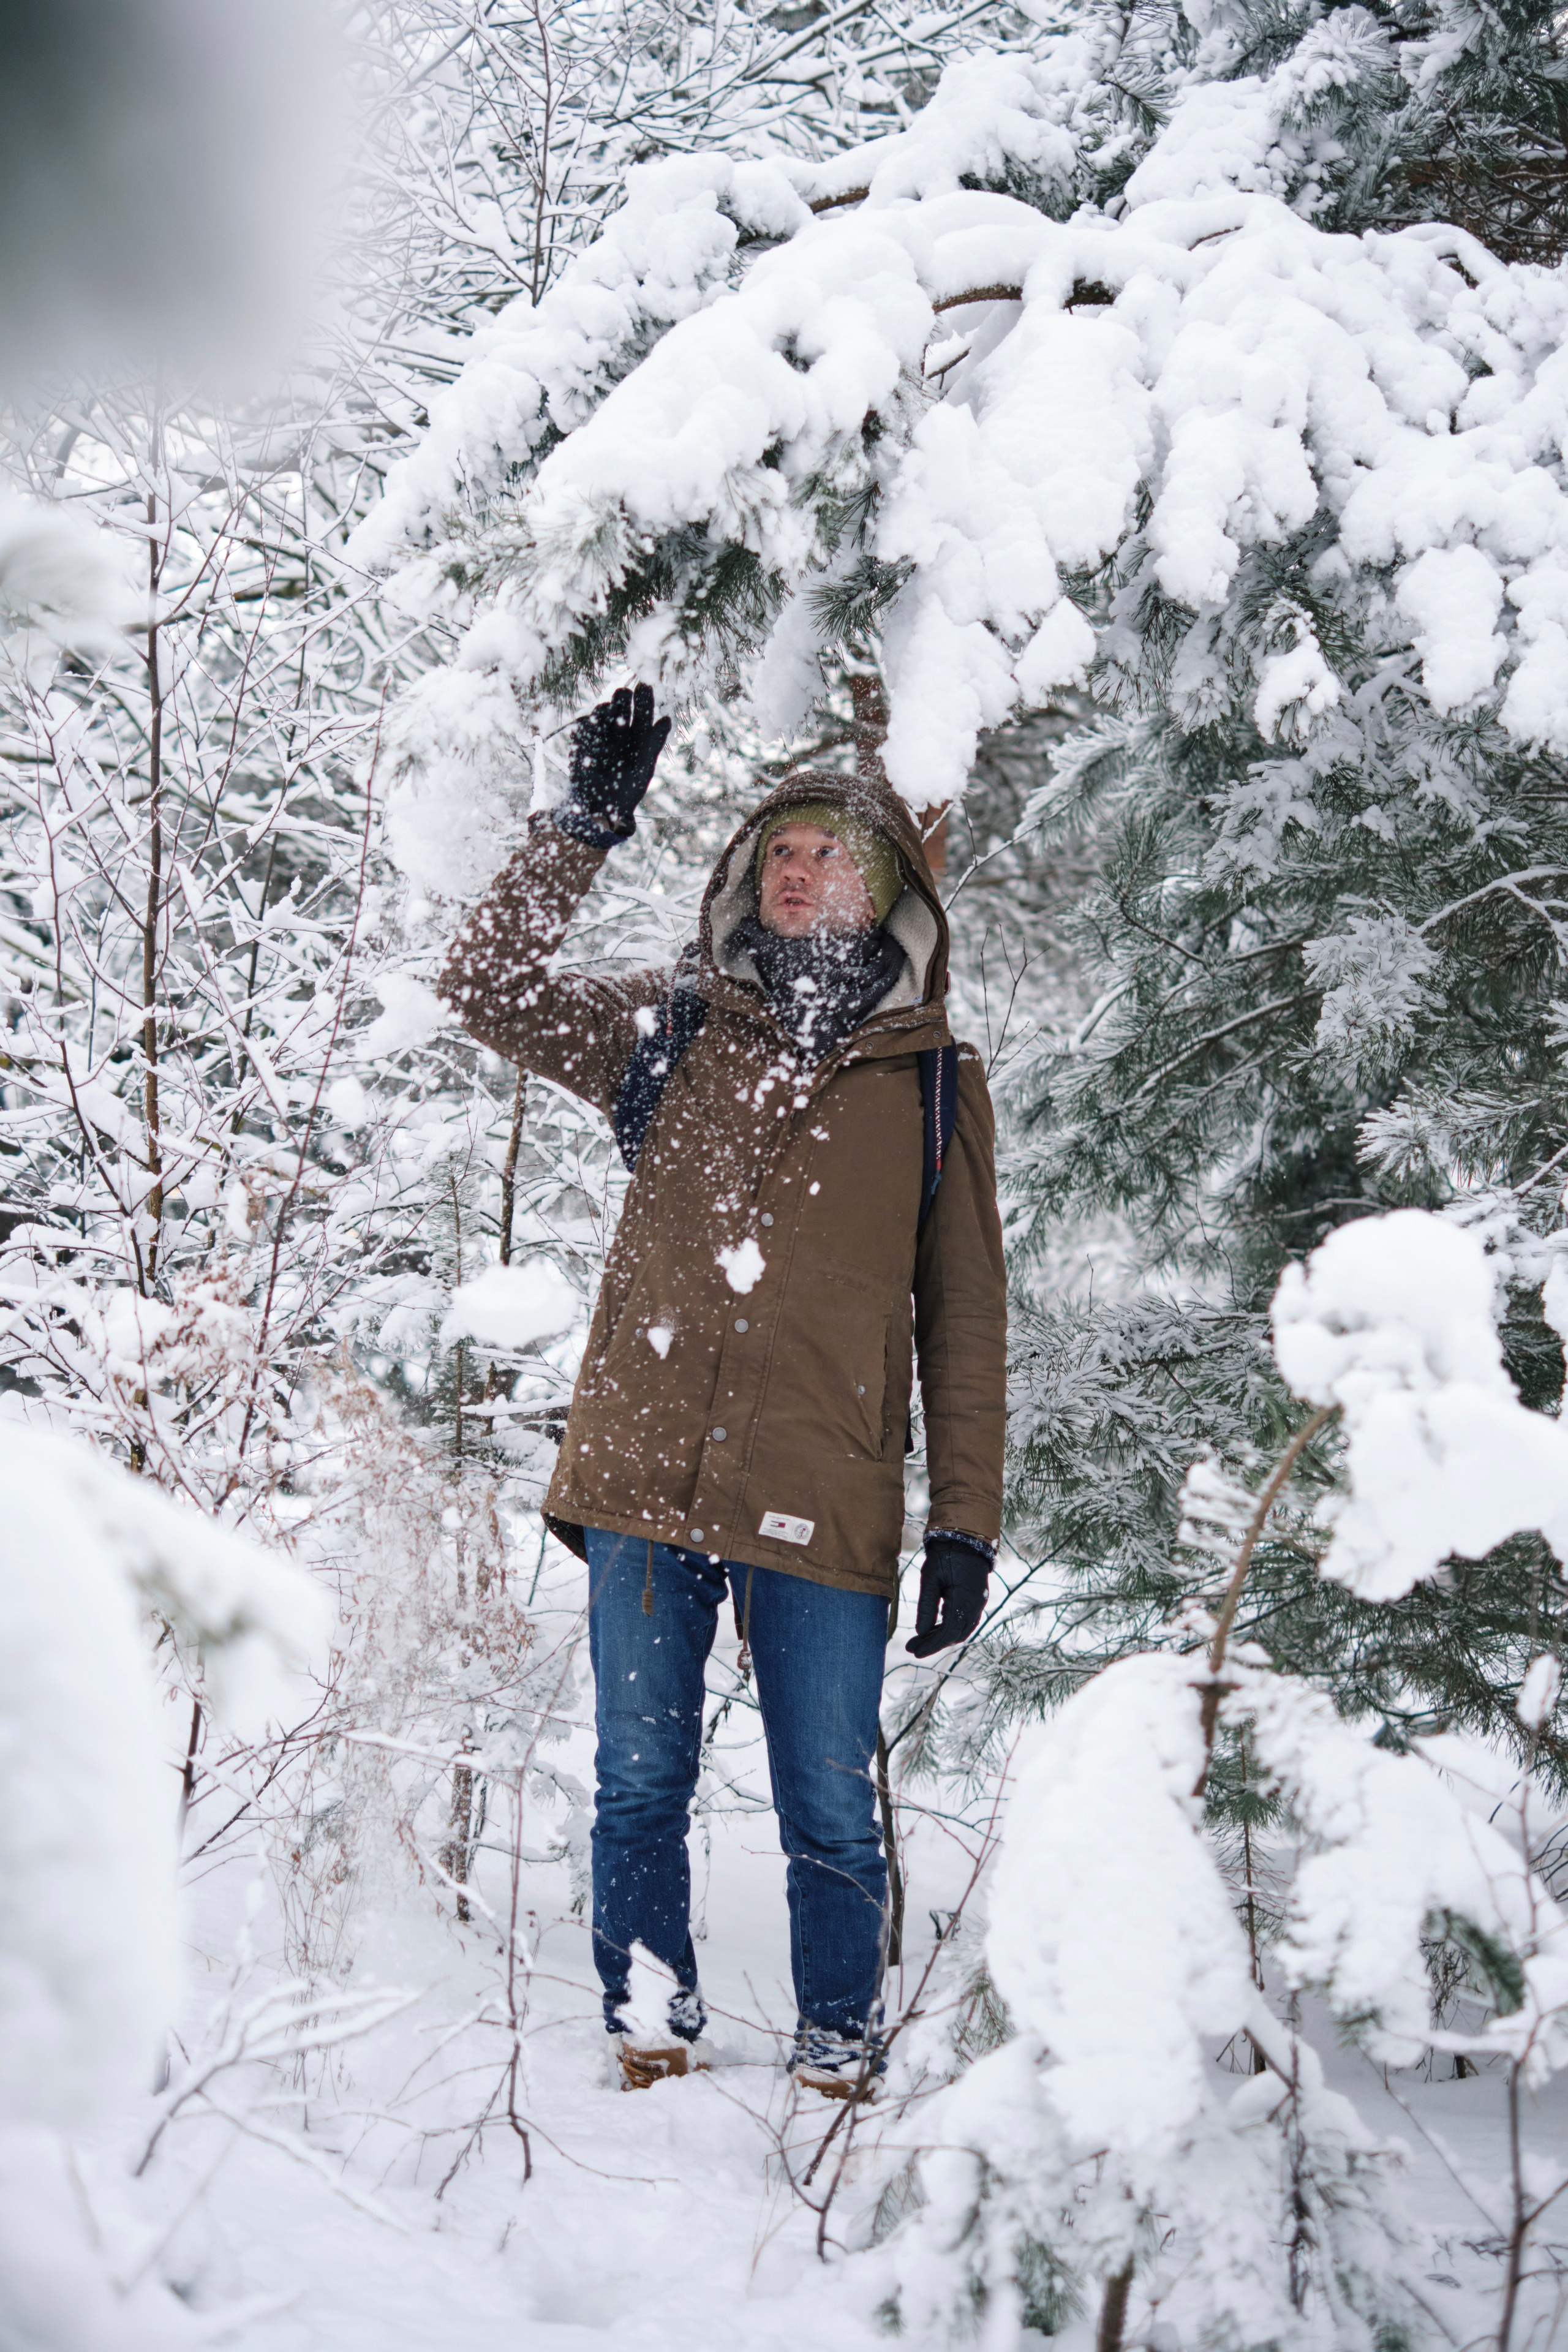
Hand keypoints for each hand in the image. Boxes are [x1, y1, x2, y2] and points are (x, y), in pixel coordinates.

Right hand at [563, 684, 670, 838]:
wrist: (603, 810)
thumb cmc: (628, 791)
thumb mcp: (644, 766)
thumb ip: (653, 743)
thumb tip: (667, 719)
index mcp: (637, 736)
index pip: (642, 713)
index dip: (644, 700)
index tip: (645, 686)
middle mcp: (619, 733)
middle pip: (620, 709)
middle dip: (622, 700)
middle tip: (624, 693)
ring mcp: (599, 737)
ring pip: (601, 716)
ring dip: (605, 710)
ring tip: (609, 709)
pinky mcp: (581, 745)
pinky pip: (582, 732)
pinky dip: (585, 726)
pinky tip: (589, 723)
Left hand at [905, 1534, 988, 1657]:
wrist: (964, 1537)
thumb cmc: (945, 1555)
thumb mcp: (930, 1579)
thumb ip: (927, 1607)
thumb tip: (920, 1632)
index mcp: (964, 1601)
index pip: (948, 1633)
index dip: (931, 1645)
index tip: (914, 1651)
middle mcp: (975, 1605)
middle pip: (955, 1635)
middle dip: (934, 1643)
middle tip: (912, 1647)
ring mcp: (978, 1603)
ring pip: (961, 1630)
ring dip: (942, 1637)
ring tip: (920, 1640)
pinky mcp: (976, 1599)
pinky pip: (964, 1621)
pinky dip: (950, 1628)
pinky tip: (934, 1629)